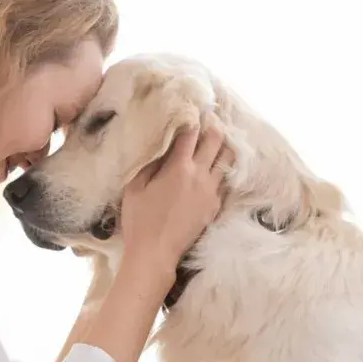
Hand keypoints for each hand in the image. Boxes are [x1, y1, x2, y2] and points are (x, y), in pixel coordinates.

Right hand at [120, 112, 233, 288]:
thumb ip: (148, 163)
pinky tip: (219, 165)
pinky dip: (224, 168)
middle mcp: (200, 176)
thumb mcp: (135, 187)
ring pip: (227, 159)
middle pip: (216, 141)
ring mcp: (211, 192)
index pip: (191, 133)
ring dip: (223, 145)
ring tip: (218, 137)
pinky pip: (226, 180)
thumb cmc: (139, 220)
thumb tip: (159, 145)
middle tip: (209, 117)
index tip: (191, 108)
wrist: (156, 253)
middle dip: (213, 125)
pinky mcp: (216, 207)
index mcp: (178, 168)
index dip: (192, 117)